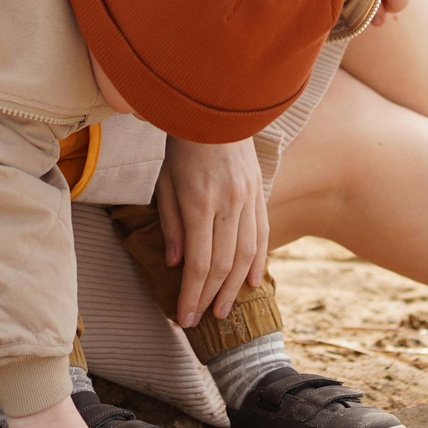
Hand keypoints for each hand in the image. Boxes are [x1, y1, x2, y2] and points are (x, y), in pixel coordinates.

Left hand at [157, 135, 267, 328]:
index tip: (183, 317)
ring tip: (223, 311)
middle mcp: (228, 204)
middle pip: (223, 266)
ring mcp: (248, 199)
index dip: (191, 295)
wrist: (214, 106)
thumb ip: (170, 224)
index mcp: (199, 203)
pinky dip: (257, 262)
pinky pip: (262, 235)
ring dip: (234, 289)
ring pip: (246, 255)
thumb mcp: (165, 182)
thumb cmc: (181, 144)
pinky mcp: (259, 194)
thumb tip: (175, 264)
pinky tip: (251, 284)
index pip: (199, 264)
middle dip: (209, 298)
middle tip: (200, 321)